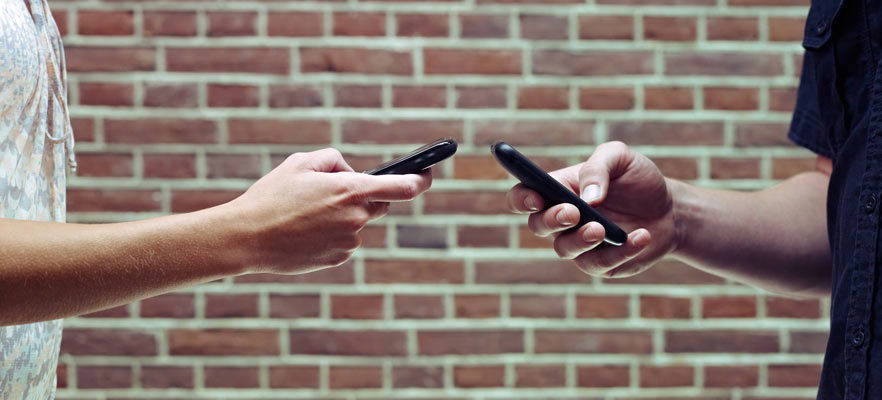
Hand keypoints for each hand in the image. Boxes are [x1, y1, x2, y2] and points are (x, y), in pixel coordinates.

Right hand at [224, 148, 431, 273]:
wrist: (247, 238)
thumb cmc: (272, 196)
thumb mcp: (301, 162)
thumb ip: (335, 160)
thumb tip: (353, 173)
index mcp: (352, 190)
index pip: (403, 187)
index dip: (421, 179)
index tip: (427, 174)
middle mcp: (356, 217)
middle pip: (377, 205)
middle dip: (363, 196)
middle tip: (332, 194)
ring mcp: (349, 241)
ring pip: (356, 223)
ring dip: (341, 216)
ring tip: (304, 215)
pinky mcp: (338, 258)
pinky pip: (343, 241)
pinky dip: (330, 234)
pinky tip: (304, 232)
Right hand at [506, 141, 678, 277]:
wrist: (668, 209)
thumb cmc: (637, 179)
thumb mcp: (620, 158)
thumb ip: (598, 167)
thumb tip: (588, 196)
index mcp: (557, 190)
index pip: (523, 196)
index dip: (521, 198)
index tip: (537, 197)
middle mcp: (561, 219)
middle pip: (537, 225)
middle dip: (551, 219)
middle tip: (573, 212)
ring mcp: (578, 243)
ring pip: (563, 249)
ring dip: (580, 239)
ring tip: (603, 229)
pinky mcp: (600, 263)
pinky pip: (599, 263)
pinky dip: (621, 251)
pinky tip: (641, 235)